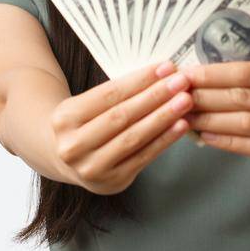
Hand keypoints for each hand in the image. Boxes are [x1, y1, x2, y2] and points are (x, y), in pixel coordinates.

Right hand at [49, 61, 193, 194]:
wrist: (66, 159)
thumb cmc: (85, 124)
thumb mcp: (88, 105)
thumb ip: (119, 93)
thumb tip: (162, 74)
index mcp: (64, 118)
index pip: (108, 94)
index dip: (140, 80)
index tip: (165, 67)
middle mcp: (73, 146)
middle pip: (121, 116)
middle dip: (155, 97)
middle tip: (181, 82)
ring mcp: (92, 168)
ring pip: (134, 137)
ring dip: (163, 117)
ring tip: (185, 101)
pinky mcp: (112, 182)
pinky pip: (144, 157)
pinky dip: (165, 140)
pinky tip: (181, 125)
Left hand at [180, 61, 249, 176]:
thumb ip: (249, 81)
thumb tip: (197, 78)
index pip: (246, 72)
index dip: (212, 74)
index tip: (185, 75)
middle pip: (242, 97)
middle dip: (205, 97)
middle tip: (178, 98)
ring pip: (245, 123)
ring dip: (211, 120)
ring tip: (186, 118)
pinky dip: (226, 141)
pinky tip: (206, 137)